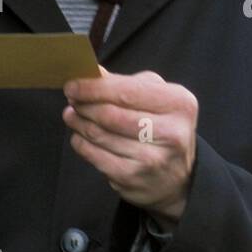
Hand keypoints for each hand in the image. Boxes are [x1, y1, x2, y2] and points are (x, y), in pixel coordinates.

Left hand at [62, 65, 197, 227]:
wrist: (177, 176)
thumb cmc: (163, 127)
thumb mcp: (157, 97)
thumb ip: (125, 83)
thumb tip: (92, 72)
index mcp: (179, 104)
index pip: (127, 92)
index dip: (94, 88)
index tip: (73, 85)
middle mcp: (171, 132)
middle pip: (110, 114)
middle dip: (84, 105)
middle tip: (72, 100)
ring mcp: (152, 159)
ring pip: (99, 135)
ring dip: (79, 123)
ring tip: (72, 115)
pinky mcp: (133, 178)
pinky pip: (95, 156)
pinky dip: (81, 143)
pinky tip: (80, 136)